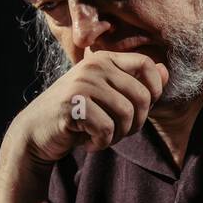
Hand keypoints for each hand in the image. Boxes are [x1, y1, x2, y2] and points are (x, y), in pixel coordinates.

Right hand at [9, 49, 168, 166]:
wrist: (36, 132)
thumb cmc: (77, 116)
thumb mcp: (107, 96)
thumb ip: (135, 83)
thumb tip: (166, 71)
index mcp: (104, 59)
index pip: (147, 65)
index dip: (154, 91)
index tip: (140, 110)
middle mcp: (94, 66)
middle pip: (142, 97)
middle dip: (135, 123)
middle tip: (116, 131)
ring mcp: (82, 83)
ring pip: (127, 114)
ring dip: (118, 135)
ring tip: (101, 136)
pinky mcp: (73, 105)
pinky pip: (107, 129)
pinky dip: (101, 143)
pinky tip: (87, 142)